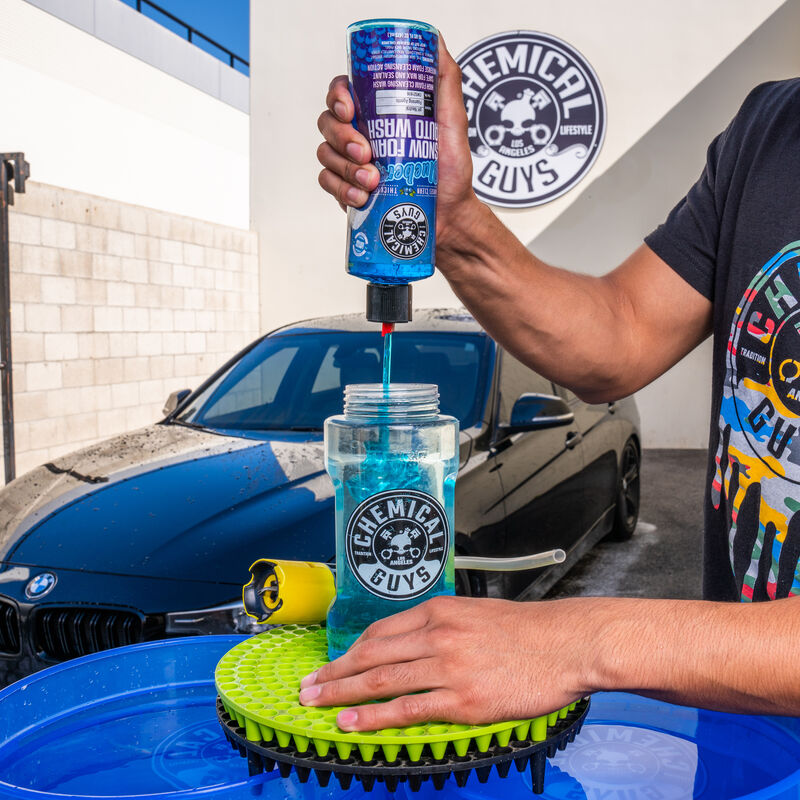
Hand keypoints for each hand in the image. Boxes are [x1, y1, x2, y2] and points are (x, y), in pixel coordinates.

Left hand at [298, 595, 593, 730]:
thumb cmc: (526, 630)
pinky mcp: (463, 700)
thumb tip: (414, 642)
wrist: (565, 644)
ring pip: (381, 681)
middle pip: (371, 655)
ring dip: (342, 693)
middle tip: (307, 686)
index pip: (380, 632)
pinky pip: (408, 710)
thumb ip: (442, 626)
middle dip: (334, 672)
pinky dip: (373, 717)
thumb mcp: (476, 613)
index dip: (350, 650)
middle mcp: (437, 635)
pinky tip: (352, 722)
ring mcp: (448, 668)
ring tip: (317, 704)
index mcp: (439, 612)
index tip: (333, 662)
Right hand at [316, 37, 479, 241]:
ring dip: (345, 168)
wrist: (449, 216)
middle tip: (366, 153)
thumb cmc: (451, 170)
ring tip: (372, 181)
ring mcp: (350, 163)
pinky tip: (362, 197)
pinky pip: (328, 183)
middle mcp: (359, 133)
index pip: (343, 91)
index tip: (350, 109)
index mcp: (377, 113)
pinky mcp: (348, 190)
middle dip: (342, 137)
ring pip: (325, 153)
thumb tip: (436, 41)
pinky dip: (342, 190)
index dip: (338, 95)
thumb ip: (445, 81)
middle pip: (328, 122)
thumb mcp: (452, 121)